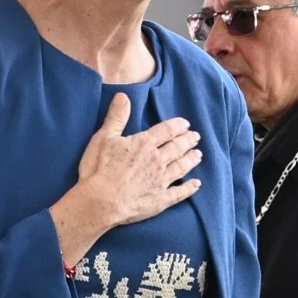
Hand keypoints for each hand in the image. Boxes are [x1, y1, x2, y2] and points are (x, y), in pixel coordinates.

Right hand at [52, 93, 201, 262]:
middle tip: (196, 137)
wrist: (100, 201)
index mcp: (145, 144)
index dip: (178, 126)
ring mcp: (161, 181)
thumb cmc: (98, 169)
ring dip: (191, 160)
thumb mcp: (104, 138)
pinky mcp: (160, 200)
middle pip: (178, 148)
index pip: (167, 131)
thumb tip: (123, 96)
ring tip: (199, 155)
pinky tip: (196, 184)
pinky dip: (189, 188)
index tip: (186, 124)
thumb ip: (116, 117)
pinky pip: (179, 193)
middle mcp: (158, 161)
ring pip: (182, 167)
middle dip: (188, 141)